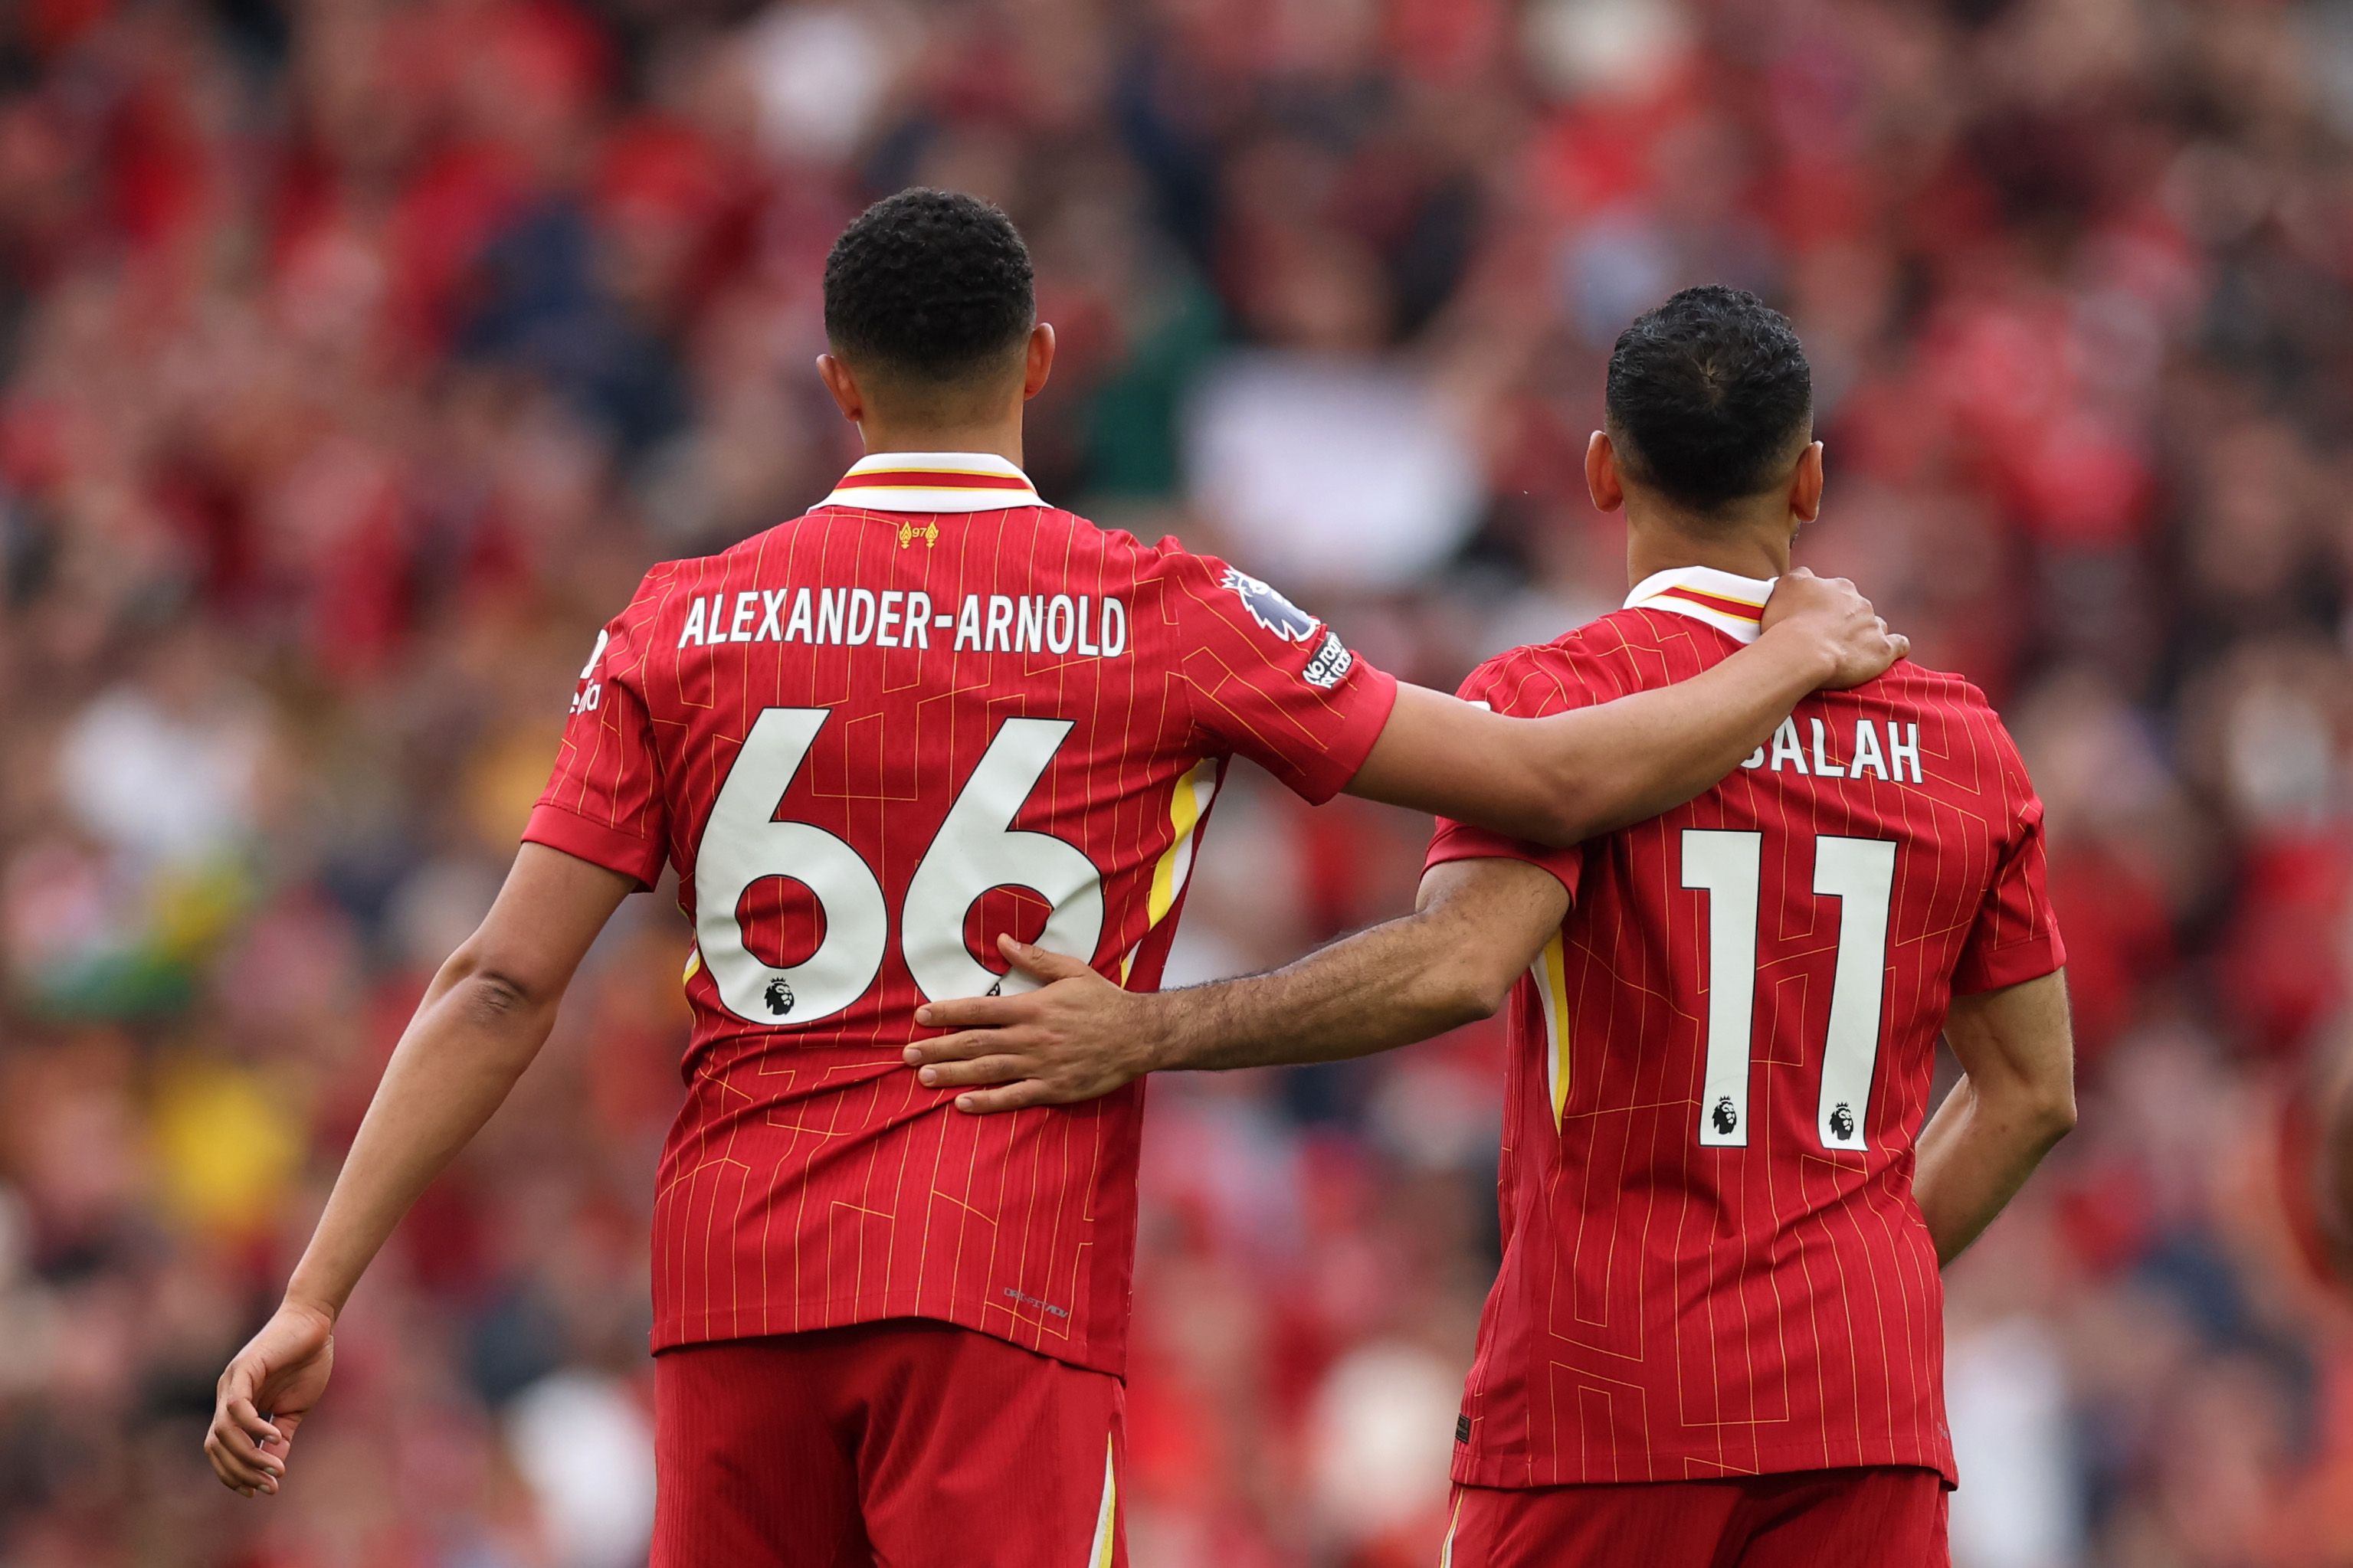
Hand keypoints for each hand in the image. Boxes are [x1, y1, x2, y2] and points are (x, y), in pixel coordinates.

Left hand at [205, 1297, 334, 1496]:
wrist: (316, 1323)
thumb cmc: (307, 1361)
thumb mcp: (294, 1408)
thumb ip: (281, 1435)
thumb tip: (275, 1468)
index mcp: (236, 1406)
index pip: (221, 1449)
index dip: (234, 1474)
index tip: (259, 1491)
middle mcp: (227, 1396)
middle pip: (217, 1446)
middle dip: (240, 1472)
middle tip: (268, 1485)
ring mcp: (232, 1382)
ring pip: (224, 1432)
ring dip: (248, 1456)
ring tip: (275, 1466)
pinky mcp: (245, 1369)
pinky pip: (237, 1407)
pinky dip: (254, 1427)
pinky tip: (275, 1436)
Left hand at [906, 936, 1162, 1112]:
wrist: (1140, 1035)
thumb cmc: (1105, 1001)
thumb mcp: (1071, 970)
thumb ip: (1034, 958)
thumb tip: (1002, 942)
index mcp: (1031, 1007)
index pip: (978, 1009)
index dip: (946, 1013)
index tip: (919, 1017)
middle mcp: (1030, 1037)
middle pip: (974, 1043)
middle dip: (937, 1048)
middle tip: (907, 1055)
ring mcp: (1040, 1065)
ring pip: (987, 1071)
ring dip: (953, 1075)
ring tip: (924, 1078)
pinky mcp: (1053, 1089)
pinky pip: (1014, 1097)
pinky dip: (987, 1102)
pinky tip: (962, 1104)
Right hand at [1759, 567, 1907, 687]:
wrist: (1803, 651)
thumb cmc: (1787, 622)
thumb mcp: (1785, 586)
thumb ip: (1799, 576)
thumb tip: (1806, 576)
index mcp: (1839, 587)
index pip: (1837, 591)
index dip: (1825, 606)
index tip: (1812, 619)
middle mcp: (1861, 602)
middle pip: (1857, 609)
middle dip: (1845, 620)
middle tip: (1825, 637)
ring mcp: (1874, 626)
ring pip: (1876, 626)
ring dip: (1866, 634)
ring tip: (1849, 650)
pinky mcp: (1883, 649)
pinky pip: (1898, 645)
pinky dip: (1895, 648)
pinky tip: (1884, 653)